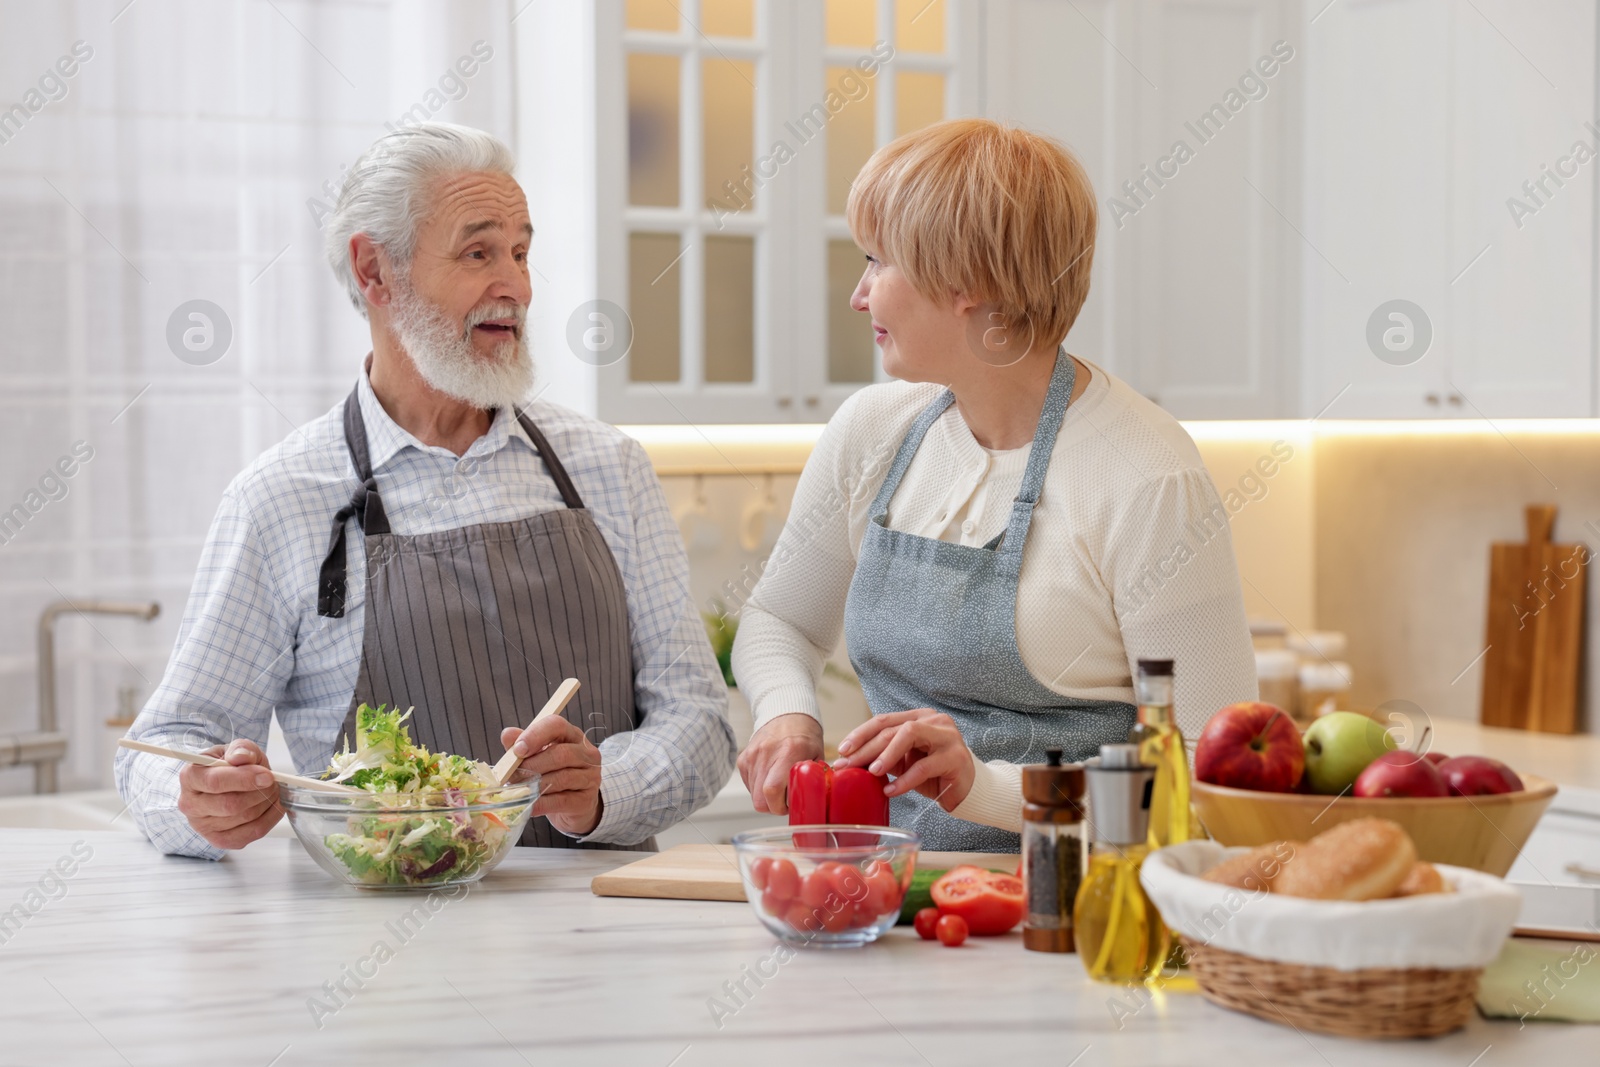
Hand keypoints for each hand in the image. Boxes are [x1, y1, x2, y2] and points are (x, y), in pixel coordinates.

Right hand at [176, 739, 283, 849]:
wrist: (227, 782)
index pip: (215, 782)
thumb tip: (241, 757)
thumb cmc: (230, 765)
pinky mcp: (219, 840)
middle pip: (230, 804)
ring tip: (270, 790)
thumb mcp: (236, 748)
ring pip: (244, 818)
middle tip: (272, 781)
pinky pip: (252, 832)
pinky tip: (272, 805)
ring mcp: (202, 826)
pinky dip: (270, 818)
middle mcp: (190, 804)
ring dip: (266, 802)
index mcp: (190, 777)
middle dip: (260, 791)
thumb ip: (241, 749)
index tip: (267, 775)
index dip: (245, 779)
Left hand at [500, 717, 602, 835]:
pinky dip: (542, 803)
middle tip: (513, 776)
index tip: (517, 750)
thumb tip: (508, 734)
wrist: (574, 804)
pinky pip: (562, 800)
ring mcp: (590, 776)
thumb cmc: (552, 774)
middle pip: (561, 754)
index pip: (557, 725)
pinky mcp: (586, 799)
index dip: (535, 735)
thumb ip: (522, 744)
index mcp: (572, 735)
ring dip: (536, 785)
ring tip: (519, 791)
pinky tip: (530, 806)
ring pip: (562, 778)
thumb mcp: (537, 755)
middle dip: (533, 765)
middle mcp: (586, 753)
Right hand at [737, 712, 822, 814]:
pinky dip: (758, 787)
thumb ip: (814, 777)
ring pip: (753, 794)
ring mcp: (752, 756)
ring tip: (779, 786)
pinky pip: (749, 784)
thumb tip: (813, 801)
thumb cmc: (805, 735)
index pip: (773, 790)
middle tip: (784, 801)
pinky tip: (770, 778)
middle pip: (759, 798)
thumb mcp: (817, 755)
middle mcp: (766, 753)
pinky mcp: (743, 758)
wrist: (786, 714)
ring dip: (765, 797)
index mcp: (788, 752)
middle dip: (772, 807)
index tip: (790, 806)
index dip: (780, 807)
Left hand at [834, 709, 975, 812]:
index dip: (860, 734)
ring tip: (871, 772)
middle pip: (893, 729)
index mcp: (920, 717)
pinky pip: (924, 767)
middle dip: (867, 748)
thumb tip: (851, 761)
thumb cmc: (933, 773)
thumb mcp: (905, 762)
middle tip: (848, 765)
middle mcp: (934, 721)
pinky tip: (891, 791)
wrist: (966, 789)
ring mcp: (947, 737)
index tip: (842, 750)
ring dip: (886, 755)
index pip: (884, 720)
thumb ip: (884, 756)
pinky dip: (904, 780)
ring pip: (909, 736)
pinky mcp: (955, 757)